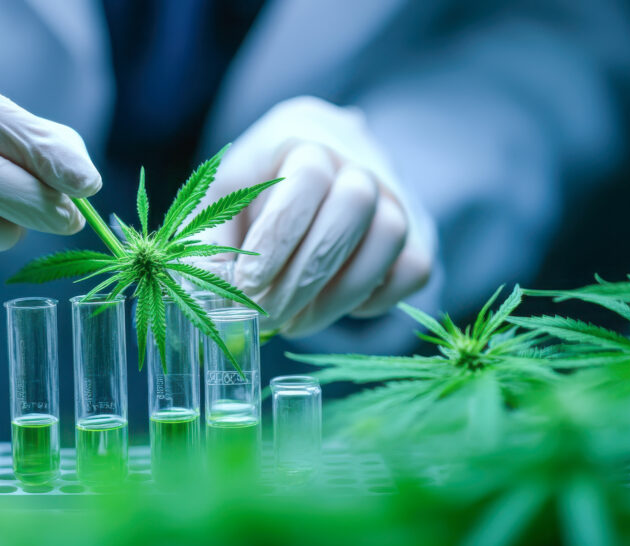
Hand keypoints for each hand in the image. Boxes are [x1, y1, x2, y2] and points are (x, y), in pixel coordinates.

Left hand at [196, 97, 434, 335]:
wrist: (308, 164)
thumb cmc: (256, 186)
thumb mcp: (220, 202)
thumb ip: (211, 244)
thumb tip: (212, 296)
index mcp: (304, 139)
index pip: (307, 179)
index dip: (278, 236)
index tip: (246, 284)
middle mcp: (360, 160)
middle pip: (354, 206)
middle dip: (306, 273)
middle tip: (267, 315)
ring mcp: (398, 195)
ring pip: (390, 238)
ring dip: (338, 294)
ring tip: (291, 322)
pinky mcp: (419, 233)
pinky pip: (413, 269)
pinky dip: (374, 298)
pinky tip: (328, 306)